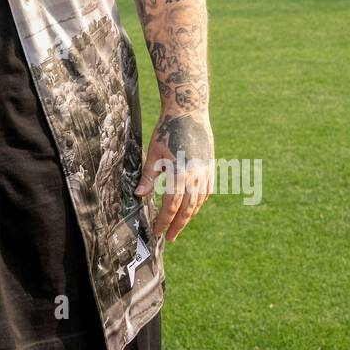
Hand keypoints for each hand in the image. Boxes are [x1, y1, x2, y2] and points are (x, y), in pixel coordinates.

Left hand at [134, 113, 214, 242]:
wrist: (189, 111)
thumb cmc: (167, 130)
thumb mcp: (153, 153)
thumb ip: (148, 177)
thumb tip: (139, 196)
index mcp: (179, 174)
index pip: (171, 206)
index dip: (163, 221)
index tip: (157, 232)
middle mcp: (195, 176)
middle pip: (187, 209)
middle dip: (177, 225)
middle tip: (169, 238)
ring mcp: (206, 172)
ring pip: (198, 202)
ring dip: (188, 216)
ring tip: (179, 226)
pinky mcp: (210, 167)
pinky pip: (206, 192)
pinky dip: (199, 203)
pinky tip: (192, 208)